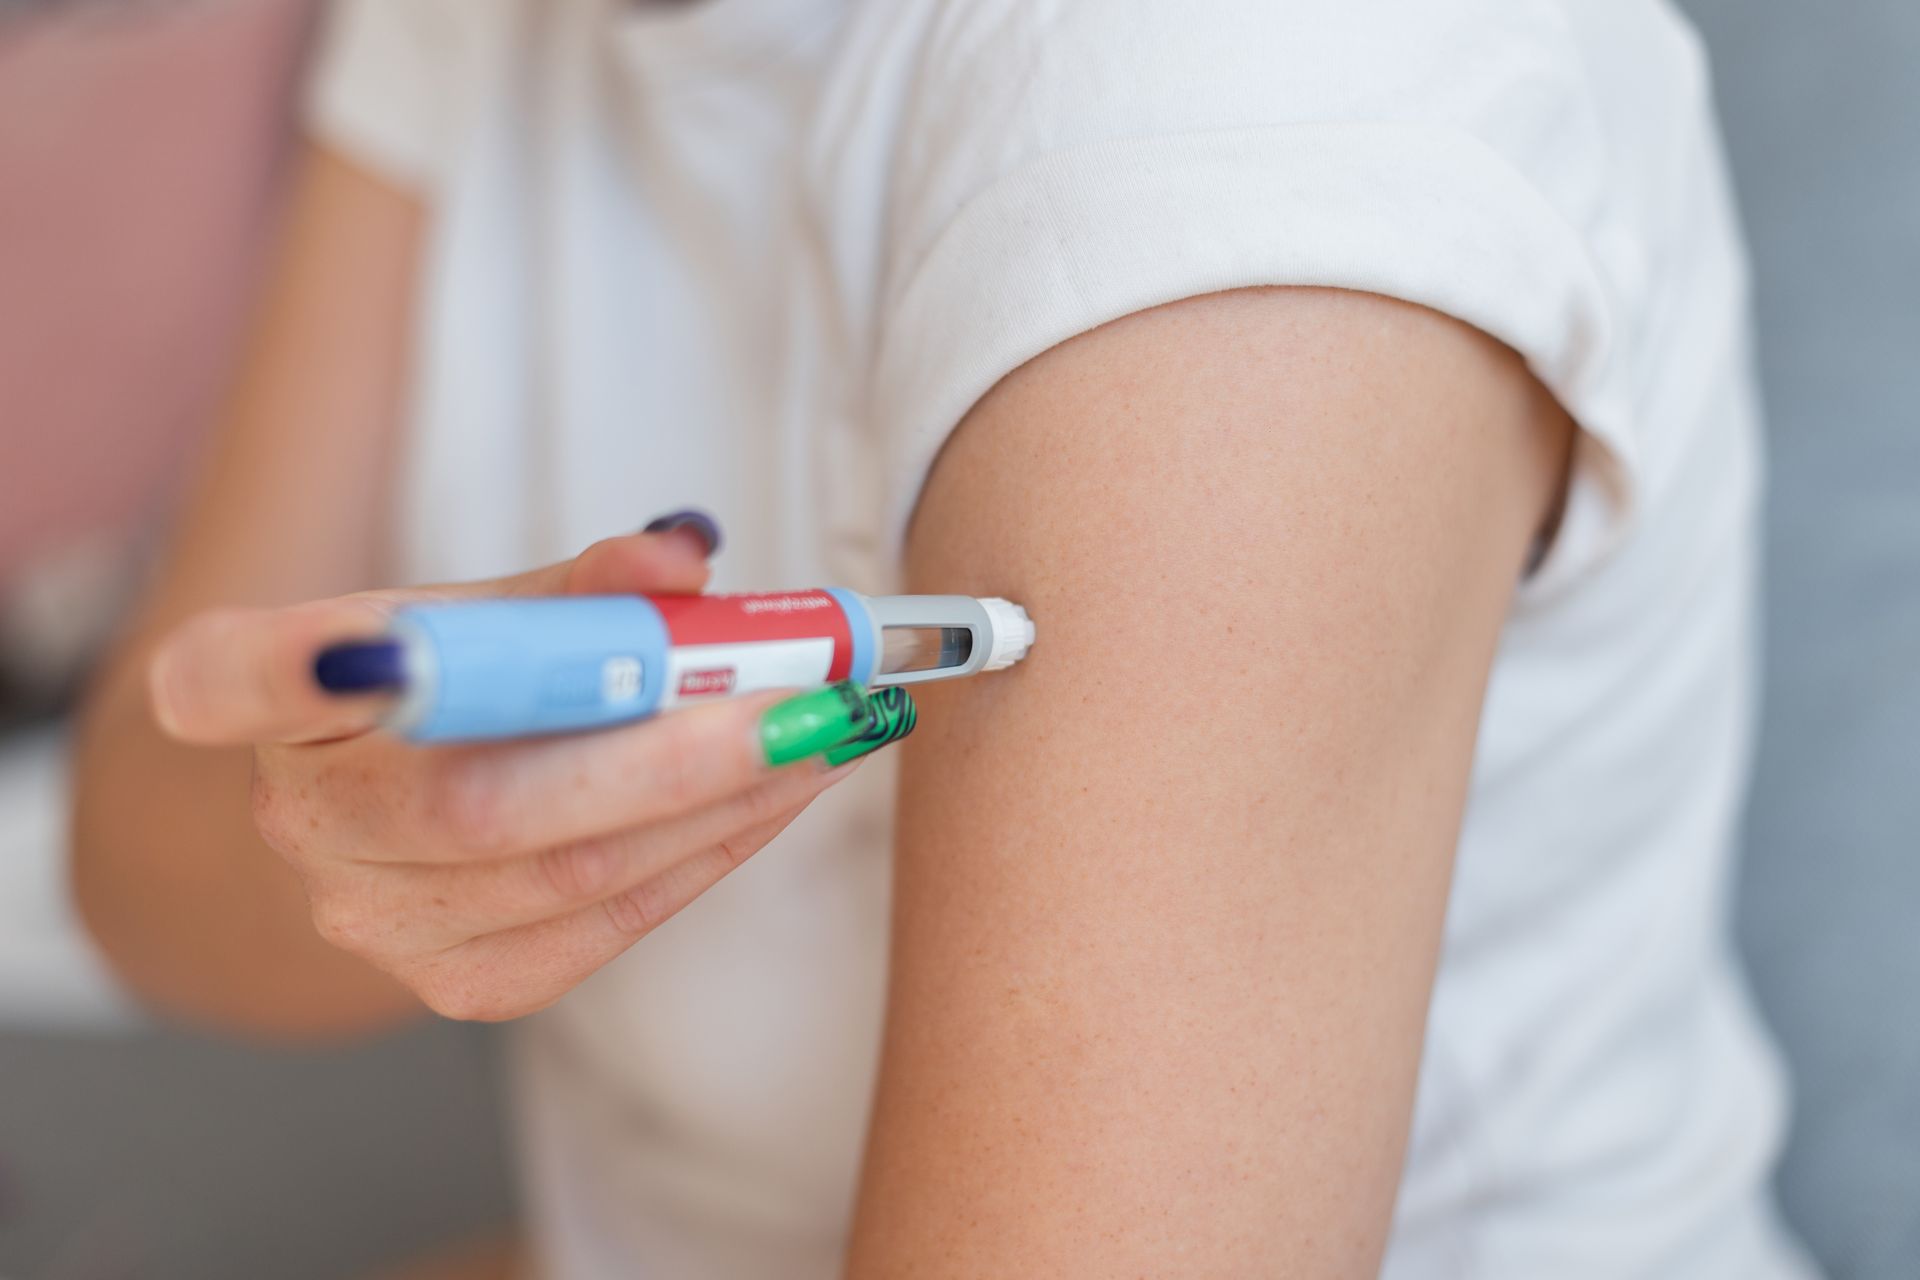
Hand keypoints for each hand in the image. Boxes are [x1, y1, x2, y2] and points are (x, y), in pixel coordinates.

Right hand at [144, 519, 908, 1021]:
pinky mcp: (460, 983)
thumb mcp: (494, 607)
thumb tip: (690, 555)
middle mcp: (301, 822)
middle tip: (816, 700)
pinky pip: (609, 927)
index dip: (283, 669)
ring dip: (730, 806)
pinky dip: (711, 855)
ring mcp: (373, 922)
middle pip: (485, 805)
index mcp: (275, 693)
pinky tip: (777, 799)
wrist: (417, 805)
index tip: (363, 642)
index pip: (232, 681)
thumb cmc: (463, 682)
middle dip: (681, 753)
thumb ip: (582, 583)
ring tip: (832, 736)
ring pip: (574, 877)